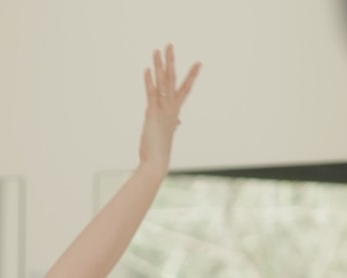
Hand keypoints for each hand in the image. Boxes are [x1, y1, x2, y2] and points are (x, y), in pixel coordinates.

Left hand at [139, 44, 200, 172]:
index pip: (184, 90)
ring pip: (163, 83)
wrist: (156, 163)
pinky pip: (152, 94)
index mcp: (174, 112)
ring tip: (158, 50)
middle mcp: (171, 108)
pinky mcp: (153, 114)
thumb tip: (179, 121)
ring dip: (160, 65)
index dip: (191, 76)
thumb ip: (173, 124)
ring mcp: (163, 110)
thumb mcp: (167, 134)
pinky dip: (149, 81)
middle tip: (170, 45)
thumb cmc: (159, 152)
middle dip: (171, 62)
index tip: (199, 63)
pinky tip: (147, 69)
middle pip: (173, 80)